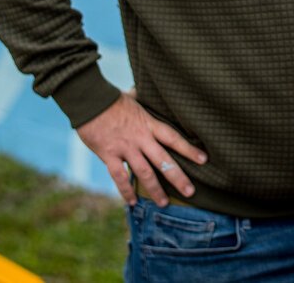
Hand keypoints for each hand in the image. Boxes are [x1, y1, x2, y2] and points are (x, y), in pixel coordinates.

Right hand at [76, 92, 207, 206]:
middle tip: (190, 192)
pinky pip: (120, 177)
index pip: (174, 138)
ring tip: (164, 204)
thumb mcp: (134, 98)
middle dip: (178, 177)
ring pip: (144, 172)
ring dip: (155, 189)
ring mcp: (125, 148)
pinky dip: (126, 191)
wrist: (89, 101)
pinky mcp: (108, 155)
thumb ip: (142, 99)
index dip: (189, 149)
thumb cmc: (112, 99)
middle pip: (163, 160)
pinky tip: (132, 202)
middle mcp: (141, 138)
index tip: (204, 159)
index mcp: (149, 124)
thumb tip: (144, 89)